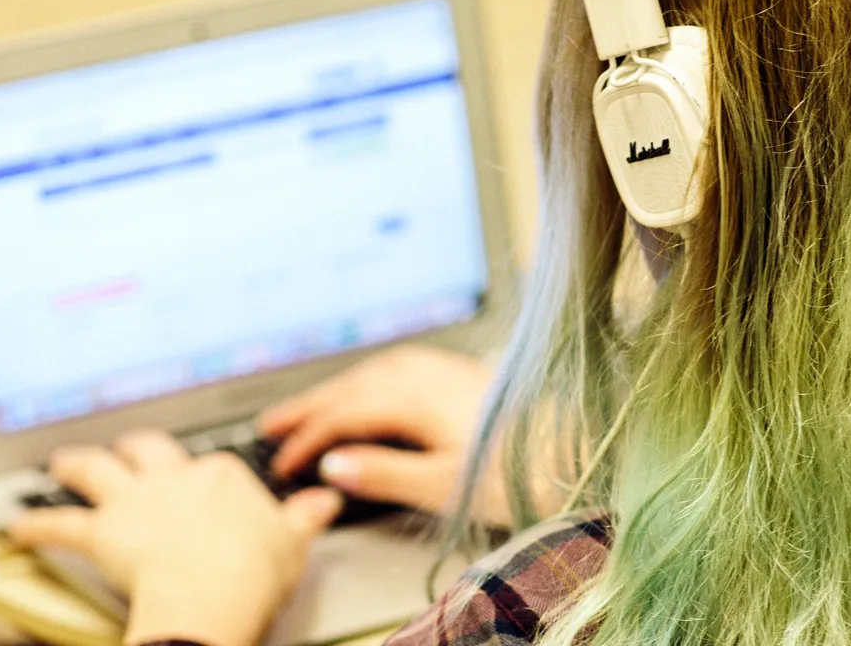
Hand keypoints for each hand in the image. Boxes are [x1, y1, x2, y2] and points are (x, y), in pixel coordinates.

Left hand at [9, 431, 342, 645]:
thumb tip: (325, 500)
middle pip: (147, 451)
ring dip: (75, 465)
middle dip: (133, 448)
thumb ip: (305, 517)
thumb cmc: (252, 572)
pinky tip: (16, 525)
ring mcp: (135, 501)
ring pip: (96, 470)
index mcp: (220, 475)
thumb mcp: (293, 542)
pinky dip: (35, 525)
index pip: (210, 467)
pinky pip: (60, 525)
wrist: (211, 595)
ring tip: (60, 464)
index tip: (205, 488)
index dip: (205, 478)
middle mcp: (173, 477)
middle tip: (124, 449)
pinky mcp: (102, 532)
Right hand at [257, 345, 507, 523]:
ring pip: (375, 371)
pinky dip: (371, 378)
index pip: (343, 413)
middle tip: (272, 424)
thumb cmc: (519, 471)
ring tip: (312, 407)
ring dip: (338, 387)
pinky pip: (399, 366)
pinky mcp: (465, 375)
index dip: (307, 438)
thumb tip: (332, 466)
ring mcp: (448, 370)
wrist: (579, 448)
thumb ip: (384, 473)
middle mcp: (428, 374)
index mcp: (415, 397)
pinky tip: (374, 387)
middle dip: (310, 405)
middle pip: (353, 384)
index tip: (281, 463)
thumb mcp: (444, 485)